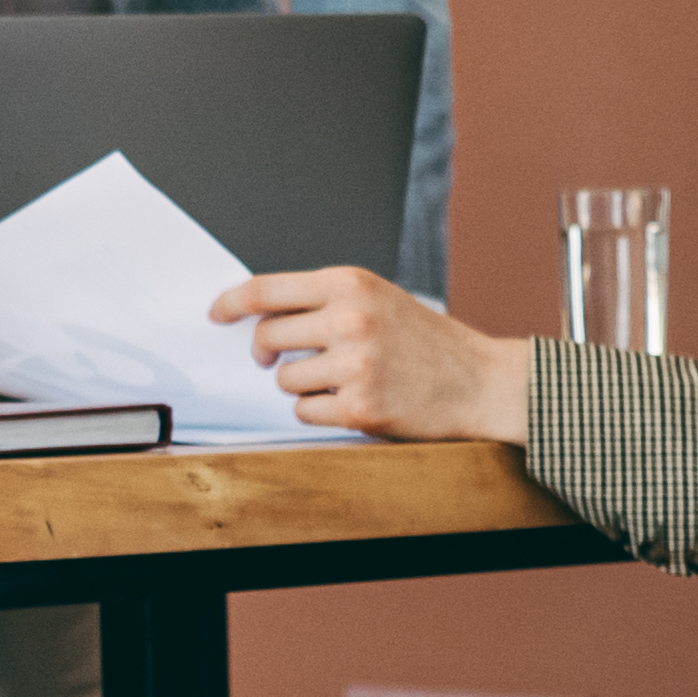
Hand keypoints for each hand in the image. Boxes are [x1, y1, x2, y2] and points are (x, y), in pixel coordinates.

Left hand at [222, 267, 531, 447]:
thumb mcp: (376, 298)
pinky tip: (353, 399)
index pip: (266, 290)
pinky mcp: (360, 407)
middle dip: (269, 353)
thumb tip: (257, 314)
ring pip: (285, 380)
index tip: (217, 314)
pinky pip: (305, 412)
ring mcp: (355, 365)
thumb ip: (323, 301)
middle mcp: (350, 320)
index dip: (231, 303)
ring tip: (343, 377)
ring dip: (303, 384)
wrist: (480, 381)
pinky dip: (321, 411)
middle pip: (267, 338)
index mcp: (350, 284)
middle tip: (286, 358)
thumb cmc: (425, 340)